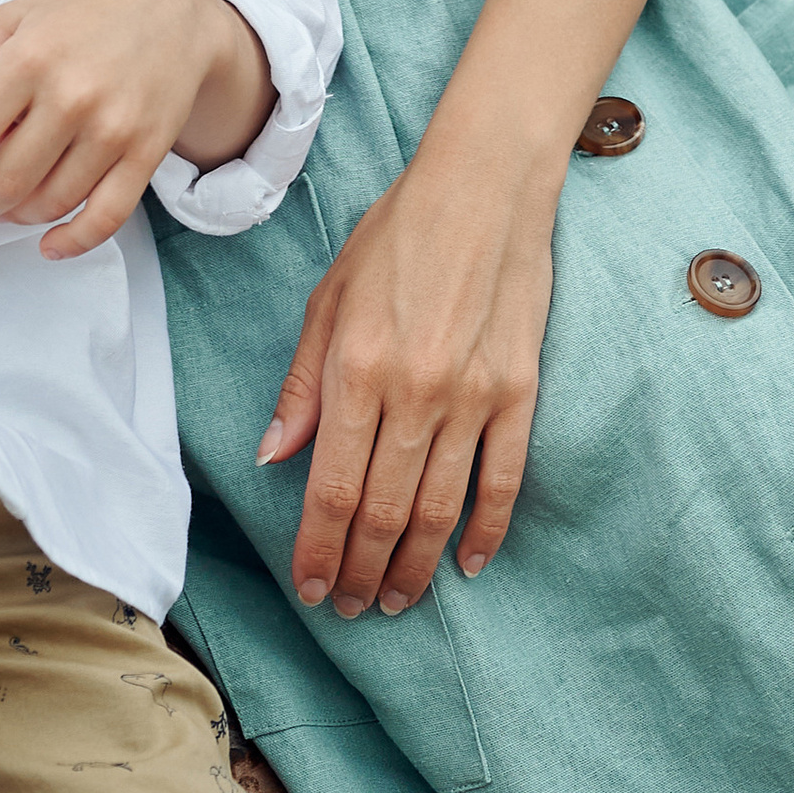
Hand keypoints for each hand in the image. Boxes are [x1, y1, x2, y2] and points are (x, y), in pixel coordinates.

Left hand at [0, 0, 269, 259]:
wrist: (172, 14)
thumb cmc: (83, 15)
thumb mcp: (17, 15)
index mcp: (30, 57)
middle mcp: (71, 96)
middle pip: (5, 181)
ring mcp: (112, 129)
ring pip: (49, 204)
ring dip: (14, 218)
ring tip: (3, 208)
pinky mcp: (146, 153)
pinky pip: (106, 217)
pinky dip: (73, 242)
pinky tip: (49, 246)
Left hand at [260, 146, 554, 618]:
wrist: (485, 186)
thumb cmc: (397, 234)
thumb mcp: (329, 297)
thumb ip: (302, 382)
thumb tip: (274, 455)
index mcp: (357, 368)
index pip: (331, 489)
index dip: (318, 550)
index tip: (311, 588)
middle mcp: (414, 392)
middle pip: (383, 512)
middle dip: (362, 572)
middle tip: (351, 606)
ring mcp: (473, 396)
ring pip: (439, 509)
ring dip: (414, 566)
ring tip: (397, 599)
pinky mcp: (519, 392)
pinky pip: (503, 481)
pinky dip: (486, 531)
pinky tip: (468, 563)